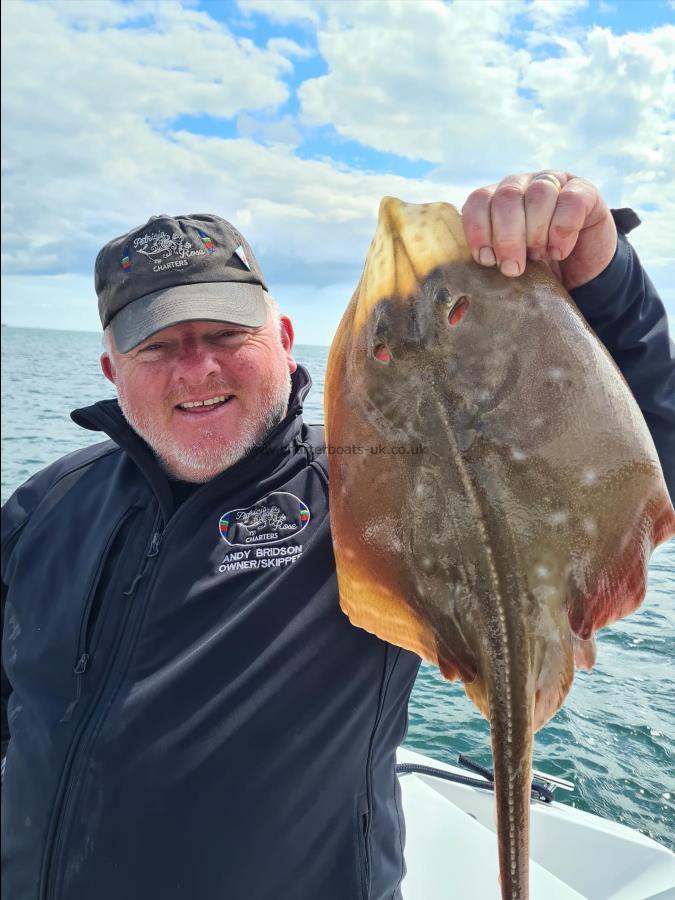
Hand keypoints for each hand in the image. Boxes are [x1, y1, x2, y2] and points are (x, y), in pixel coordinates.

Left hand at [461, 172, 617, 290]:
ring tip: (539, 258)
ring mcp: (553, 184)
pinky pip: (570, 201)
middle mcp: (522, 186)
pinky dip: (562, 230)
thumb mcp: (507, 265)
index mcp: (495, 201)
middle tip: (513, 268)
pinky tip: (559, 252)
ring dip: (536, 232)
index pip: (478, 200)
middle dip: (507, 237)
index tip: (485, 260)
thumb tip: (466, 275)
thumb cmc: (535, 271)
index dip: (478, 229)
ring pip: (539, 194)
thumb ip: (489, 259)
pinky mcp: (584, 192)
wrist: (581, 274)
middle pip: (507, 197)